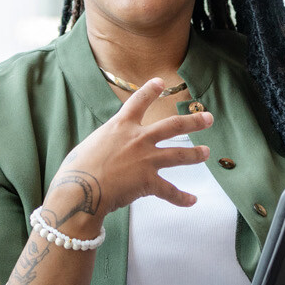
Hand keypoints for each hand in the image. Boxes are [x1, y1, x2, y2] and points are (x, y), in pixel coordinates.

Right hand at [42, 77, 212, 231]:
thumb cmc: (76, 168)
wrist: (80, 189)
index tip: (161, 83)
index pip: (139, 101)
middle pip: (172, 126)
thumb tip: (110, 149)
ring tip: (206, 152)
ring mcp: (146, 160)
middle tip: (207, 118)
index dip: (151, 90)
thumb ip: (106, 143)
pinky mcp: (149, 182)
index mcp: (120, 126)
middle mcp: (138, 139)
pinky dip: (182, 198)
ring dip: (195, 153)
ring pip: (179, 154)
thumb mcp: (91, 144)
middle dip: (193, 122)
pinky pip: (170, 191)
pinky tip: (192, 201)